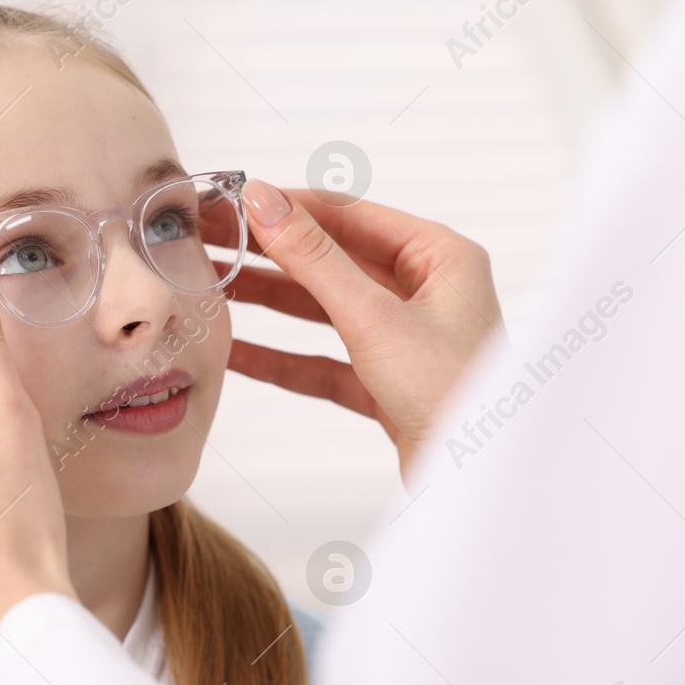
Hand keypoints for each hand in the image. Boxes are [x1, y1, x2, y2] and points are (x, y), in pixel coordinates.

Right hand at [215, 181, 503, 477]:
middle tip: (209, 241)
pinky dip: (283, 358)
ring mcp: (405, 341)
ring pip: (324, 309)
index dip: (286, 207)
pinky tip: (238, 352)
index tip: (231, 204)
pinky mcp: (387, 386)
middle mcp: (426, 292)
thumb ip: (313, 258)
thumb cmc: (455, 396)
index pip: (349, 214)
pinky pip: (325, 361)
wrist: (475, 483)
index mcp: (440, 257)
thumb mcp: (374, 317)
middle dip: (269, 253)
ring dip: (270, 300)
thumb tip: (266, 201)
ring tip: (213, 287)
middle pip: (332, 259)